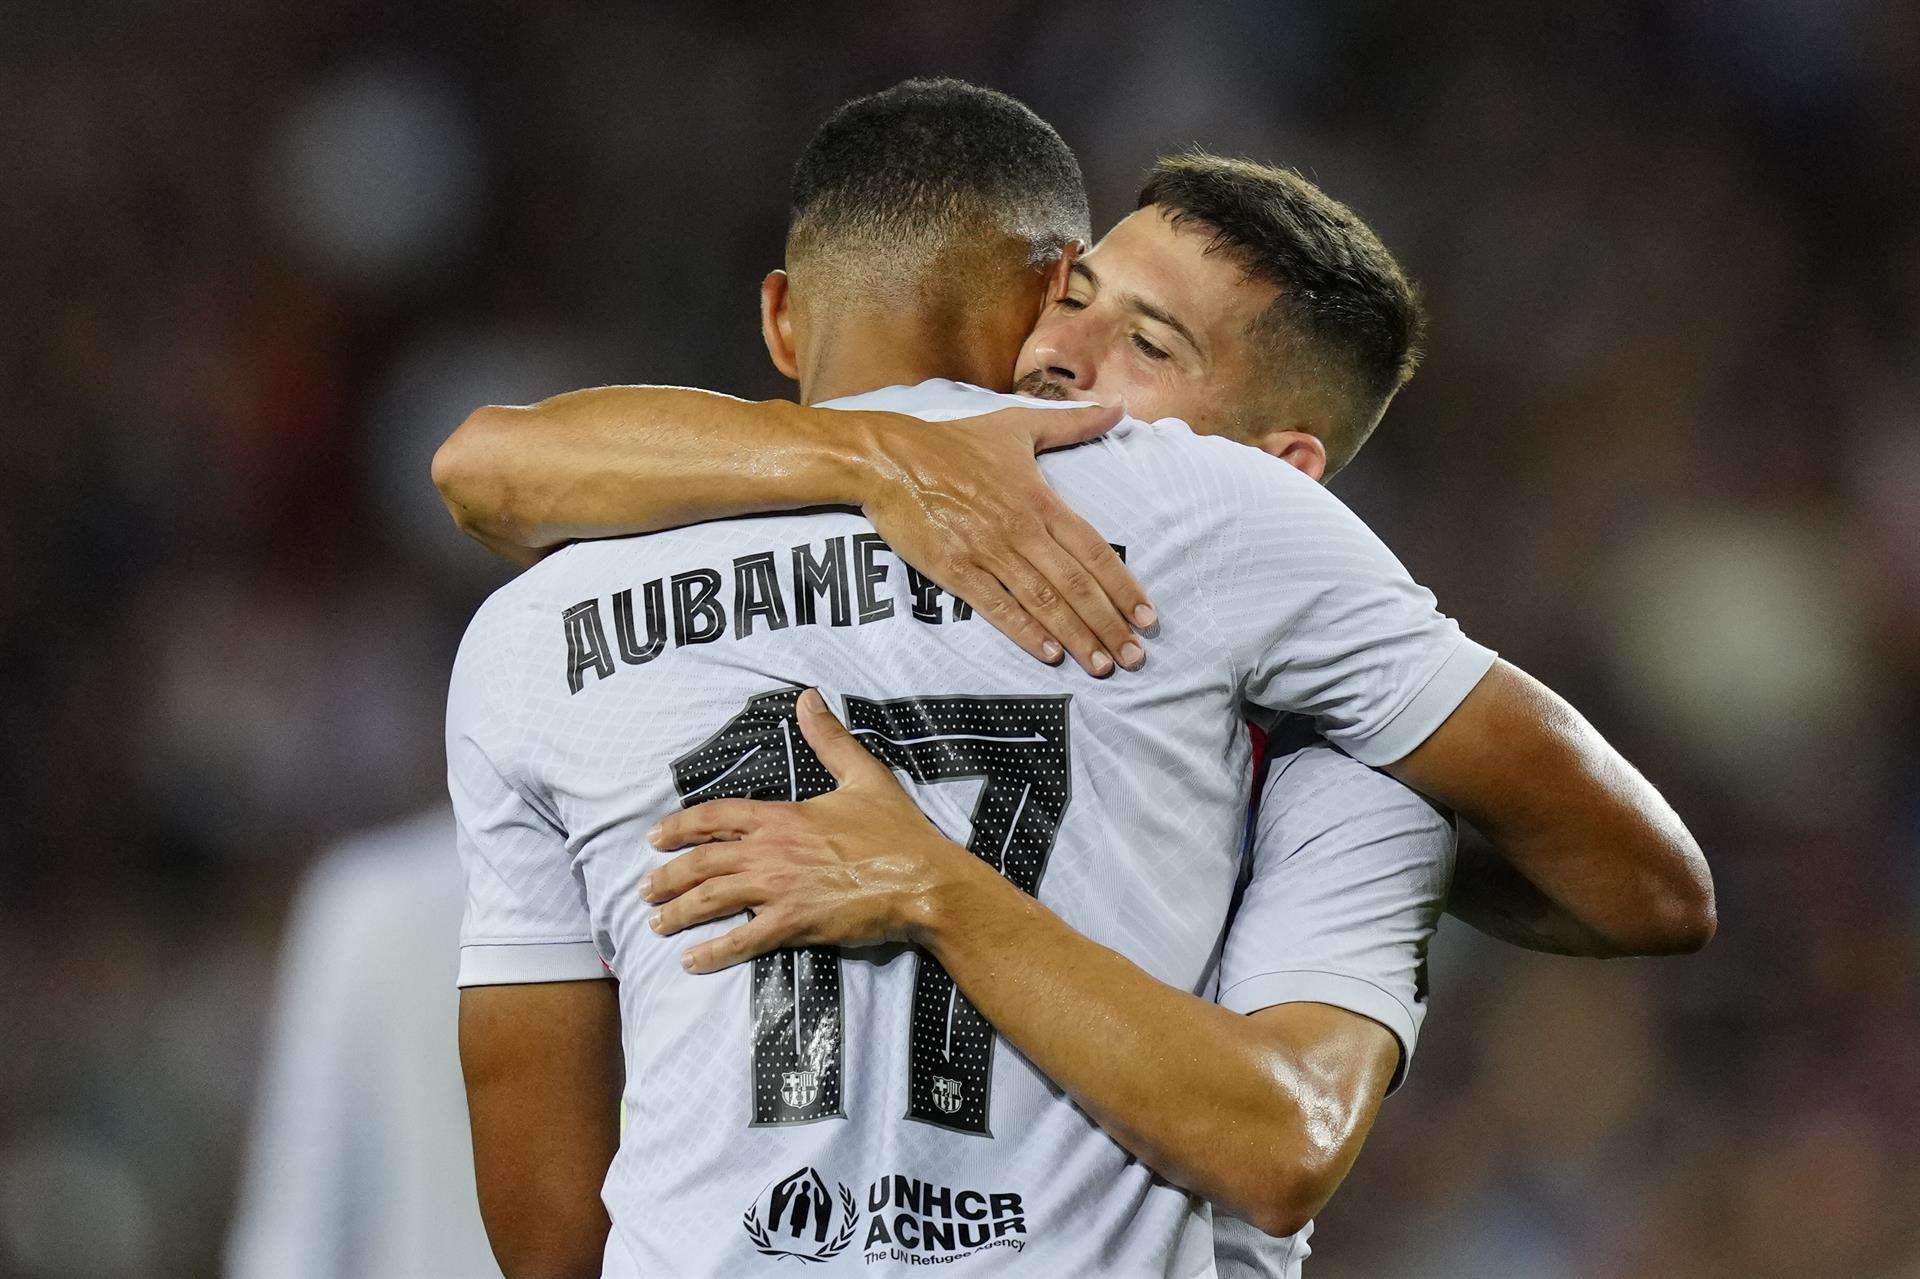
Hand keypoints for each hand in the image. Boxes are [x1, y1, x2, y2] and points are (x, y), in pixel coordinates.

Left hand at [641, 689, 978, 972]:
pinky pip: (744, 940)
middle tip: (646, 889)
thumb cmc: (896, 830)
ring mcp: (780, 889)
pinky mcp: (795, 924)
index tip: (656, 838)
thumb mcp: (863, 775)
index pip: (716, 816)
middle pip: (703, 862)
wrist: (923, 880)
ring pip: (713, 899)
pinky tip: (692, 961)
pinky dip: (714, 951)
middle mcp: (772, 851)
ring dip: (679, 913)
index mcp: (782, 815)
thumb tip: (808, 698)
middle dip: (668, 876)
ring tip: (656, 924)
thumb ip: (829, 739)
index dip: (681, 827)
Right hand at [854, 402, 1154, 675]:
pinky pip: (996, 607)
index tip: (1148, 618)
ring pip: (1043, 602)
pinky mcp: (954, 569)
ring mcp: (987, 552)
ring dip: (1076, 637)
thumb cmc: (955, 443)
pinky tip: (1050, 655)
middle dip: (1109, 624)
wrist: (890, 459)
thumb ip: (1073, 423)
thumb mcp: (1017, 426)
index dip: (1124, 587)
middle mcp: (1020, 530)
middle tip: (1134, 658)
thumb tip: (1119, 407)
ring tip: (1102, 666)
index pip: (1094, 551)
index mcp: (1040, 501)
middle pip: (1076, 585)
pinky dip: (1025, 632)